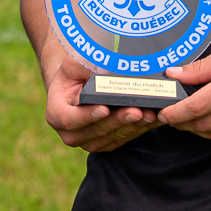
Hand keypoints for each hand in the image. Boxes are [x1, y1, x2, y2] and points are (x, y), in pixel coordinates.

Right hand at [44, 55, 161, 152]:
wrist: (78, 88)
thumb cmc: (76, 74)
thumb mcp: (74, 65)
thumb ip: (84, 66)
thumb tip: (105, 67)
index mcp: (57, 114)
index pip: (70, 119)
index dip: (87, 116)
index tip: (104, 108)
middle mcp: (71, 134)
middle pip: (96, 131)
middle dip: (118, 120)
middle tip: (136, 110)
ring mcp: (89, 142)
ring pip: (113, 138)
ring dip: (133, 127)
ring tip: (149, 114)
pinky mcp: (107, 145)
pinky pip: (124, 140)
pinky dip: (140, 129)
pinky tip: (153, 119)